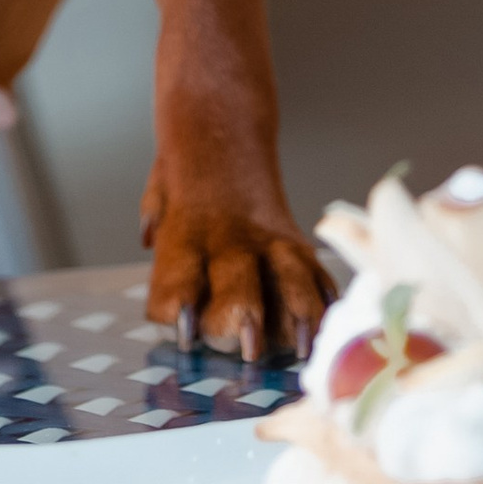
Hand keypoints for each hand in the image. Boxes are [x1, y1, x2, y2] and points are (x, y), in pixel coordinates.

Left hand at [143, 185, 333, 363]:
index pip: (180, 276)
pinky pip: (316, 273)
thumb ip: (155, 216)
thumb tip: (148, 234)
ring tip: (303, 347)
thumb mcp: (160, 192)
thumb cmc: (187, 179)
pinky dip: (326, 300)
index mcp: (189, 233)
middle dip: (244, 315)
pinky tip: (334, 324)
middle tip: (249, 351)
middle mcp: (232, 241)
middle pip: (238, 281)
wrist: (226, 132)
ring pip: (289, 277)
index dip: (180, 305)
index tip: (183, 334)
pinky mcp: (296, 245)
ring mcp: (269, 242)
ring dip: (298, 314)